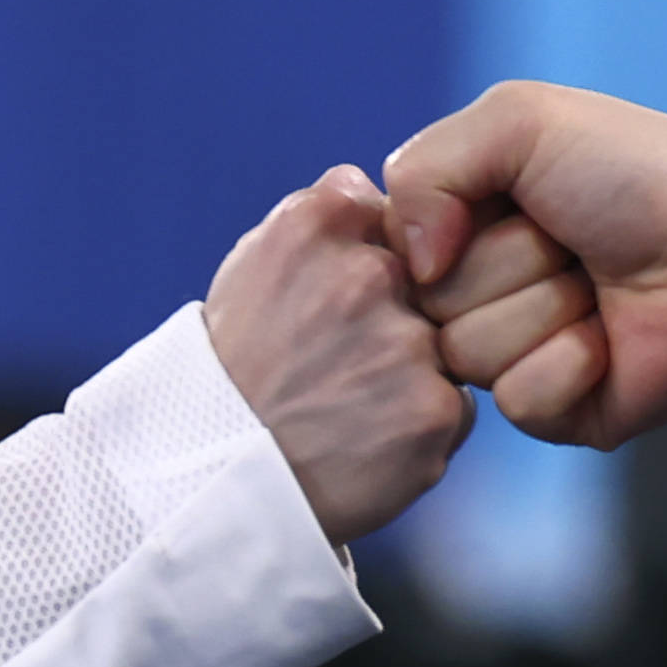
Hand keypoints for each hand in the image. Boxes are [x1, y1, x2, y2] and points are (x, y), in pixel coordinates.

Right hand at [204, 167, 472, 542]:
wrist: (211, 481)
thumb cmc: (233, 372)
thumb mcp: (254, 264)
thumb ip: (321, 217)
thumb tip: (371, 186)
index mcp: (319, 223)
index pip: (395, 213)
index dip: (376, 261)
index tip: (338, 304)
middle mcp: (369, 274)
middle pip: (430, 279)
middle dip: (399, 317)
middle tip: (340, 363)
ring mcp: (407, 344)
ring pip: (447, 344)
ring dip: (412, 371)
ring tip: (348, 405)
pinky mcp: (434, 413)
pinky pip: (455, 408)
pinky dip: (419, 426)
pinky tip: (366, 440)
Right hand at [381, 80, 666, 449]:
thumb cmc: (636, 171)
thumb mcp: (519, 121)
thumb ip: (426, 168)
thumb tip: (409, 264)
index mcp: (457, 226)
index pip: (388, 251)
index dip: (438, 232)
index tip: (502, 204)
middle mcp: (477, 293)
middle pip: (427, 307)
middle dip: (509, 264)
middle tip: (574, 241)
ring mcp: (513, 355)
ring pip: (469, 357)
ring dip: (546, 310)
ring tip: (600, 285)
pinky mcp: (554, 411)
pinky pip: (517, 404)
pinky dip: (570, 365)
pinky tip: (612, 339)